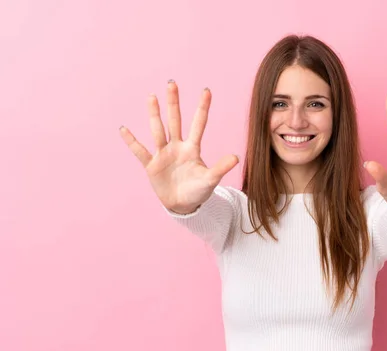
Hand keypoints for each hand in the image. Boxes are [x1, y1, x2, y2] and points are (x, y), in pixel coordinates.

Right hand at [120, 80, 238, 213]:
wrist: (183, 206)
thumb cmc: (199, 191)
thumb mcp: (211, 180)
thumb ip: (221, 168)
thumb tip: (236, 157)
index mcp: (192, 148)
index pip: (198, 124)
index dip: (202, 108)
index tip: (206, 90)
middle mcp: (177, 147)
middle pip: (175, 120)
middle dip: (173, 102)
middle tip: (172, 83)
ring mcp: (163, 154)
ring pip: (158, 130)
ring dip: (154, 115)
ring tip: (152, 97)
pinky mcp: (151, 165)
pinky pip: (140, 151)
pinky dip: (131, 141)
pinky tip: (124, 129)